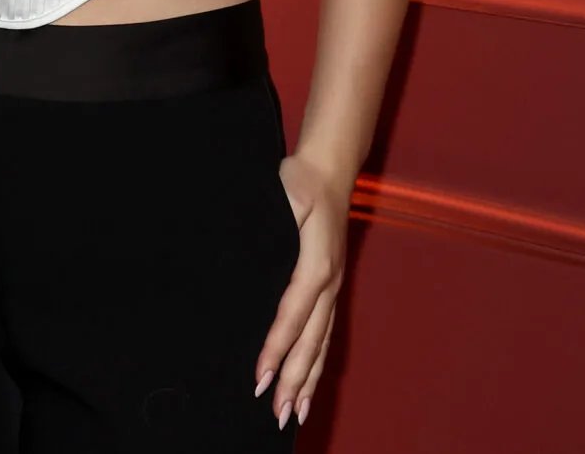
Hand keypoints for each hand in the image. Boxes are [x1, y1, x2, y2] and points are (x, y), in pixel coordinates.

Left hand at [253, 155, 350, 431]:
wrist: (330, 171)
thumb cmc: (299, 182)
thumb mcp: (283, 197)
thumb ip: (273, 225)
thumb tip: (252, 254)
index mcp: (315, 265)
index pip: (292, 316)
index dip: (276, 349)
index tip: (260, 377)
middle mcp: (328, 283)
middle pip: (311, 340)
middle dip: (294, 379)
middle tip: (276, 413)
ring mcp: (332, 287)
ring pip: (321, 342)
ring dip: (308, 379)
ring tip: (294, 412)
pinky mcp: (330, 287)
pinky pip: (325, 332)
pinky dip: (317, 361)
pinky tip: (308, 382)